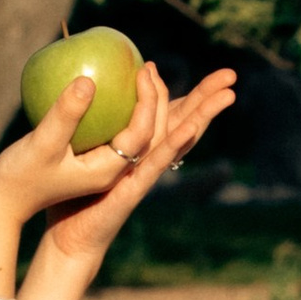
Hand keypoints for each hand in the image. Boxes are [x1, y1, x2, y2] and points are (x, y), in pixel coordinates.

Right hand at [0, 70, 145, 227]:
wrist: (3, 200)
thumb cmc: (20, 175)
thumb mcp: (42, 143)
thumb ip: (66, 113)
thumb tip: (88, 79)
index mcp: (108, 171)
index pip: (141, 134)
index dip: (148, 101)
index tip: (142, 71)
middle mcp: (110, 169)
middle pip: (146, 133)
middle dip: (155, 100)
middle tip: (148, 66)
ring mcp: (99, 164)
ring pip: (131, 131)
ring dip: (141, 104)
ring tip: (138, 72)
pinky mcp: (87, 156)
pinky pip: (109, 128)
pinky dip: (116, 107)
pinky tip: (105, 84)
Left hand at [39, 64, 237, 275]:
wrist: (68, 237)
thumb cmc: (70, 198)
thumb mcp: (77, 155)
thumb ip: (81, 127)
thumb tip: (71, 93)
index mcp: (135, 148)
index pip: (160, 115)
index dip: (167, 91)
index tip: (154, 62)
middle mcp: (146, 158)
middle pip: (181, 122)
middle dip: (207, 99)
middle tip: (231, 74)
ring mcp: (145, 173)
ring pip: (178, 138)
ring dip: (203, 114)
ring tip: (226, 94)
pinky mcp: (137, 188)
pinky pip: (158, 161)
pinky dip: (176, 142)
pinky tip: (192, 125)